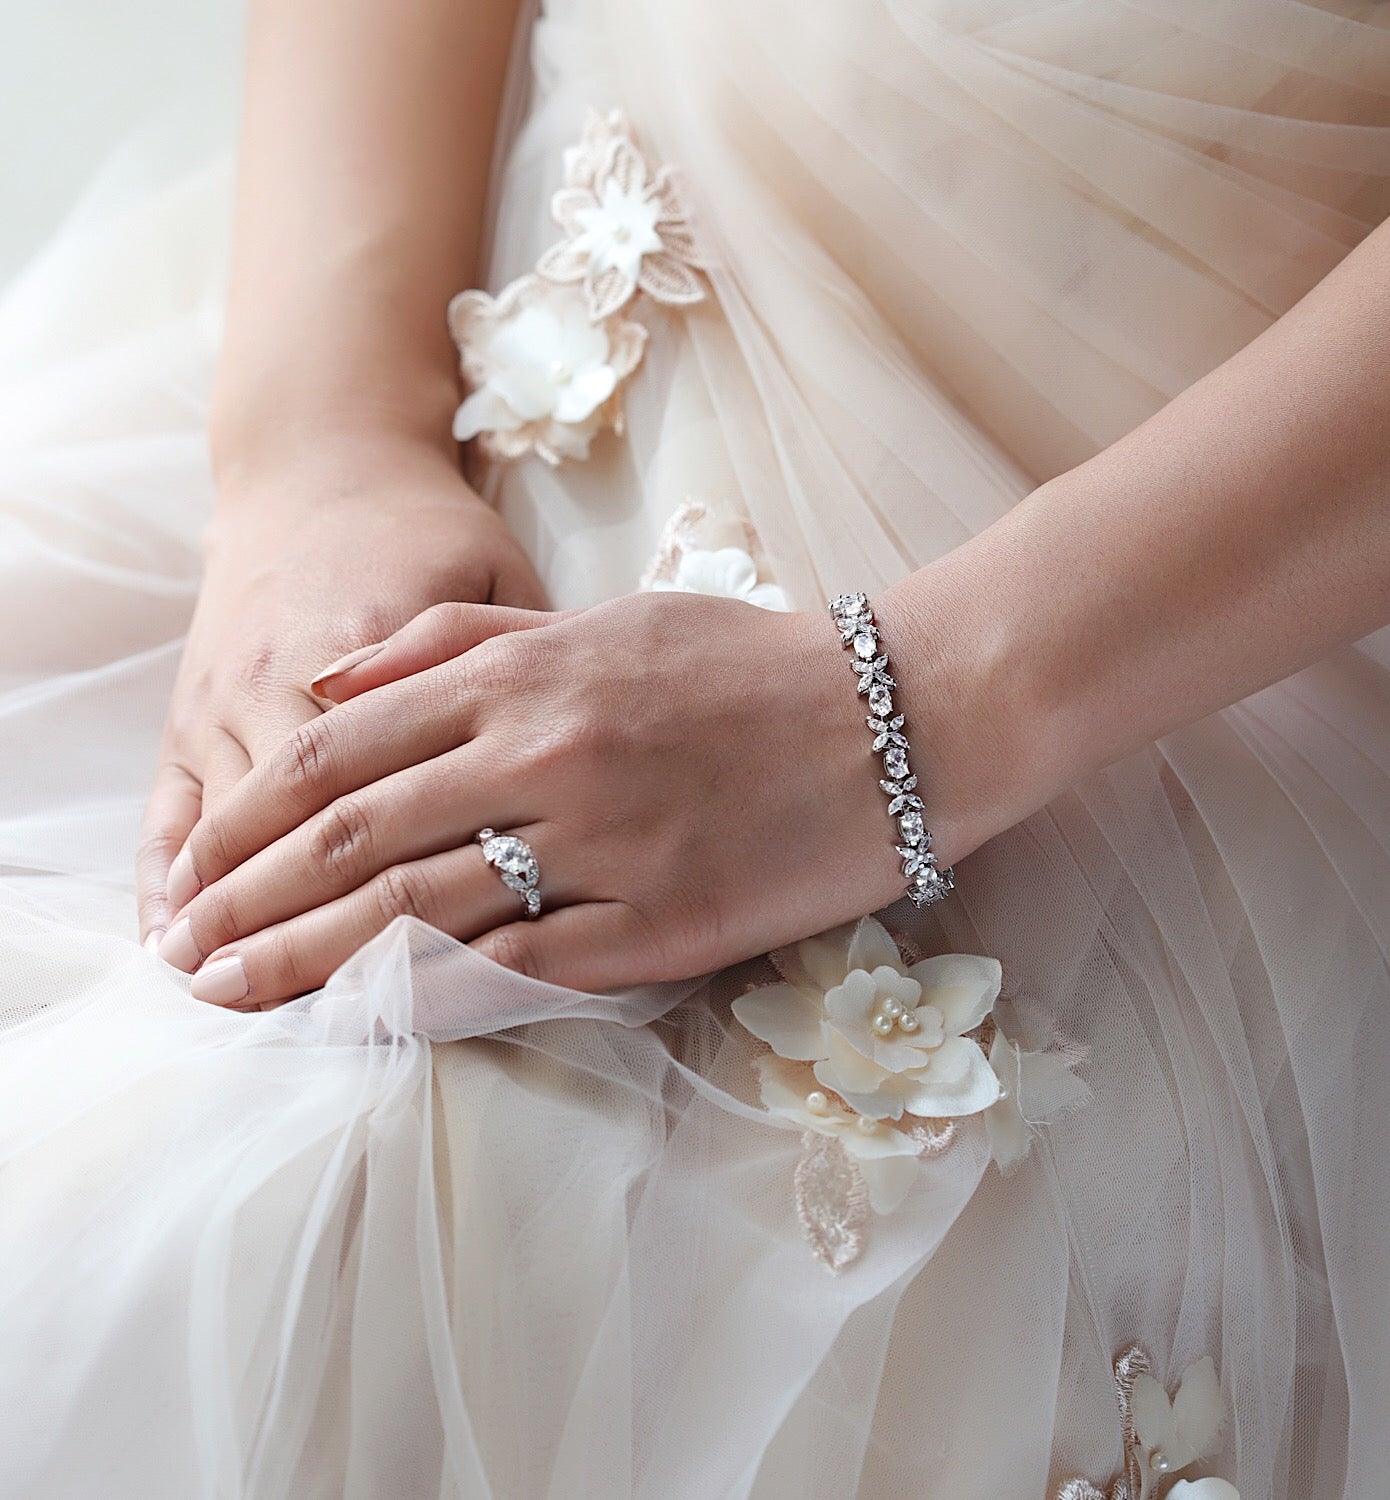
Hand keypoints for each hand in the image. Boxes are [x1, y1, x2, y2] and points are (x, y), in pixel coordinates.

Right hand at [137, 435, 546, 947]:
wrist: (323, 463)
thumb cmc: (429, 532)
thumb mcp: (498, 579)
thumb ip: (520, 673)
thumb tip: (548, 774)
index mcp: (388, 653)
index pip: (393, 798)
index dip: (400, 886)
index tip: (415, 961)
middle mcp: (297, 678)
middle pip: (309, 829)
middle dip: (304, 926)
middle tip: (308, 1011)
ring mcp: (233, 693)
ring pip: (233, 826)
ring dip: (234, 915)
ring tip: (233, 997)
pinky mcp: (193, 701)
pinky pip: (170, 799)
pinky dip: (167, 869)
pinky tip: (168, 932)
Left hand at [156, 592, 912, 1003]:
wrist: (899, 716)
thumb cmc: (748, 663)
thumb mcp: (601, 618)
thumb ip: (461, 641)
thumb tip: (336, 678)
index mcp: (525, 674)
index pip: (342, 751)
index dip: (248, 817)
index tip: (191, 867)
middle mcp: (546, 754)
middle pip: (355, 838)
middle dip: (248, 902)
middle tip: (181, 954)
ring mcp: (603, 843)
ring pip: (421, 910)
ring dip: (312, 964)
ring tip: (238, 998)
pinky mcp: (660, 920)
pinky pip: (527, 966)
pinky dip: (436, 996)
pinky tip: (368, 1024)